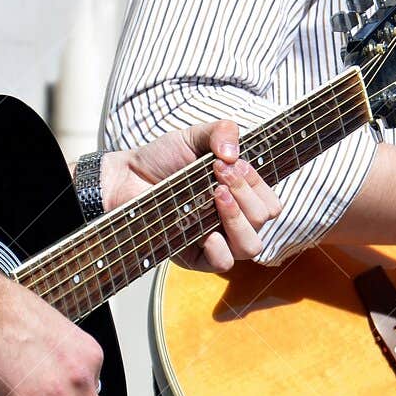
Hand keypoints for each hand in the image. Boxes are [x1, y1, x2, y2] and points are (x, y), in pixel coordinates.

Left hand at [101, 120, 281, 271]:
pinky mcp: (196, 259)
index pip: (269, 200)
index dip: (257, 182)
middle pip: (263, 219)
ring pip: (251, 245)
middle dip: (245, 192)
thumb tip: (234, 152)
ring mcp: (217, 241)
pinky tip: (206, 232)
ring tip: (215, 194)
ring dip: (237, 218)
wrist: (126, 178)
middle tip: (218, 173)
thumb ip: (220, 131)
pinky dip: (219, 248)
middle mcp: (233, 221)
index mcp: (240, 197)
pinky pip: (223, 263)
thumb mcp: (193, 137)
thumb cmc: (161, 160)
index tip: (231, 162)